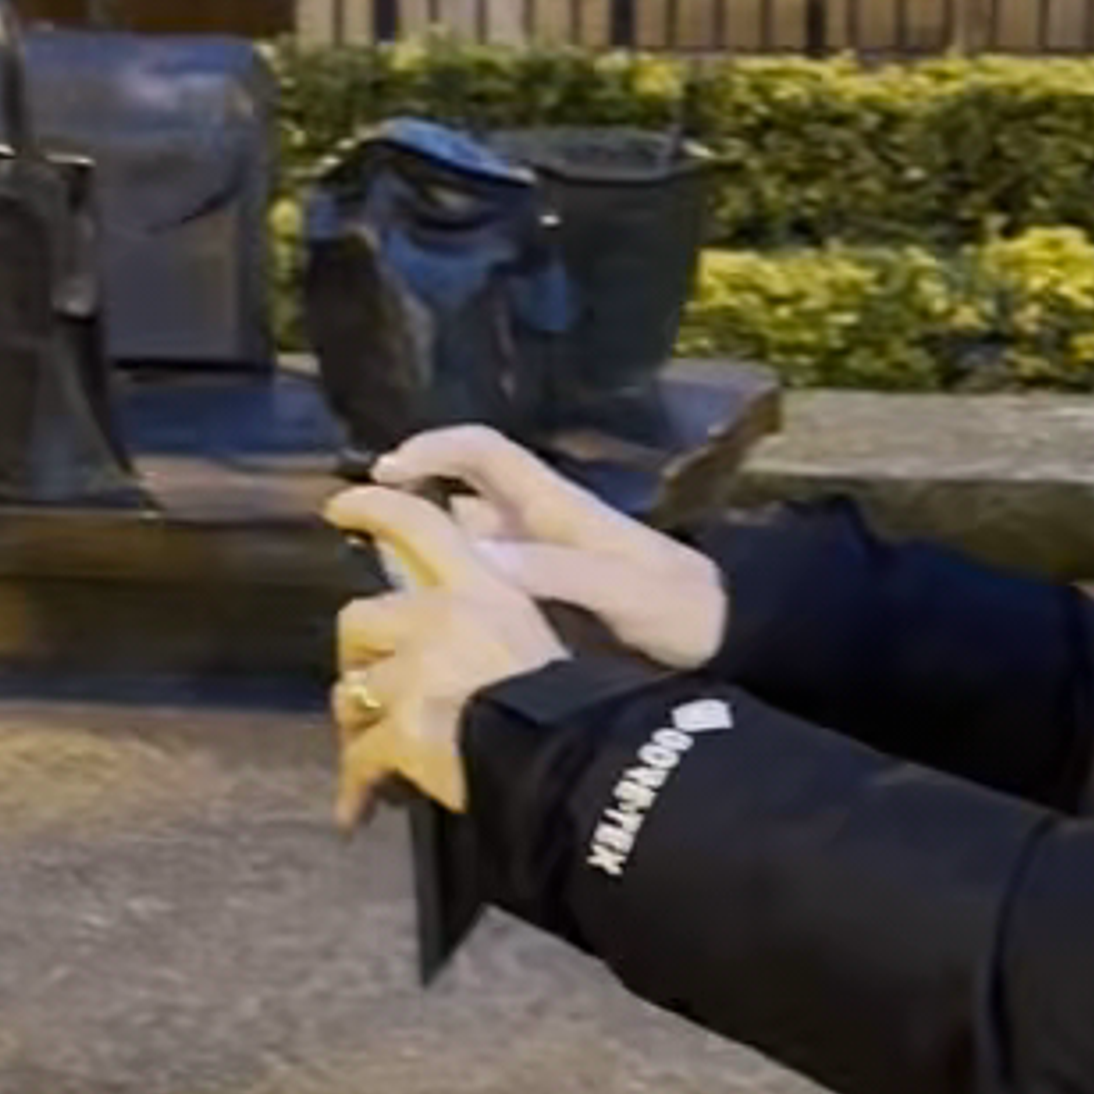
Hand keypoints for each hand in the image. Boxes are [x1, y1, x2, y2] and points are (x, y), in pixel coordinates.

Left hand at [327, 484, 569, 825]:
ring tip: (372, 760)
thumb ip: (490, 620)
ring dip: (356, 726)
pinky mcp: (401, 728)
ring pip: (351, 693)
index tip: (338, 506)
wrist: (576, 762)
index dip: (374, 508)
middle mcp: (439, 617)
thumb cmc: (575, 702)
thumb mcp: (540, 635)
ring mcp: (416, 672)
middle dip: (359, 659)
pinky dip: (355, 788)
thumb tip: (454, 628)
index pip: (418, 524)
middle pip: (358, 620)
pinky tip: (356, 813)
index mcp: (481, 586)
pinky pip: (359, 758)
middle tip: (374, 693)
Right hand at [364, 430, 727, 677]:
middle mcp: (542, 529)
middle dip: (410, 508)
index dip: (432, 449)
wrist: (734, 644)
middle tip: (360, 543)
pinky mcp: (550, 606)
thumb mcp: (624, 592)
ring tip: (384, 602)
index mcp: (559, 510)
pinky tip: (432, 635)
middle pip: (461, 500)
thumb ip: (554, 572)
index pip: (484, 453)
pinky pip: (487, 588)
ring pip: (469, 549)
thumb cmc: (685, 613)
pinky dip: (455, 598)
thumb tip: (474, 555)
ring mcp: (545, 567)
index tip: (384, 471)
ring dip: (426, 562)